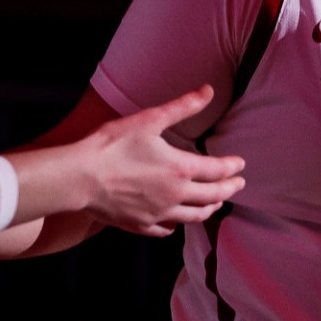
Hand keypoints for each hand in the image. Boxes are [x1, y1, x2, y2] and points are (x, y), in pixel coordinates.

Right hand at [79, 85, 246, 235]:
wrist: (79, 177)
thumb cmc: (112, 146)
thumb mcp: (149, 120)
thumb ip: (182, 107)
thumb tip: (208, 91)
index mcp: (181, 169)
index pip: (217, 171)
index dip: (232, 167)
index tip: (241, 165)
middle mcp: (176, 196)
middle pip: (212, 197)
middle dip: (229, 189)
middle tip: (238, 185)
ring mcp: (159, 214)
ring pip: (194, 217)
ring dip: (209, 209)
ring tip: (216, 204)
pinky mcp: (141, 225)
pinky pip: (166, 230)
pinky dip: (176, 225)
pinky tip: (176, 221)